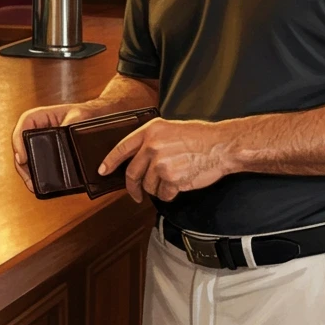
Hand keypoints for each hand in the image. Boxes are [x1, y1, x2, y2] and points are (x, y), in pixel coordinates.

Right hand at [11, 101, 101, 190]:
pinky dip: (34, 173)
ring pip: (26, 155)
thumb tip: (65, 136)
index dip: (18, 140)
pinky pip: (35, 162)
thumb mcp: (79, 116)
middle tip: (28, 178)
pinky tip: (38, 184)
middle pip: (21, 144)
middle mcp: (37, 128)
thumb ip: (71, 123)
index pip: (24, 123)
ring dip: (26, 171)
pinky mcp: (45, 151)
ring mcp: (39, 141)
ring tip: (33, 185)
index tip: (22, 158)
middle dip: (21, 162)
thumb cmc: (84, 114)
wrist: (92, 118)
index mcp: (42, 116)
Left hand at [98, 118, 231, 203]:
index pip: (122, 148)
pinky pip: (163, 195)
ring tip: (172, 180)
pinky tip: (180, 184)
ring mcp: (160, 163)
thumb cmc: (200, 137)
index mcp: (150, 131)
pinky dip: (170, 194)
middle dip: (132, 187)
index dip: (110, 161)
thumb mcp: (171, 129)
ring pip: (148, 186)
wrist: (221, 146)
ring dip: (158, 189)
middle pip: (132, 173)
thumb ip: (152, 141)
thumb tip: (137, 159)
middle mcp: (152, 146)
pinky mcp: (171, 179)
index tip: (102, 171)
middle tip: (135, 194)